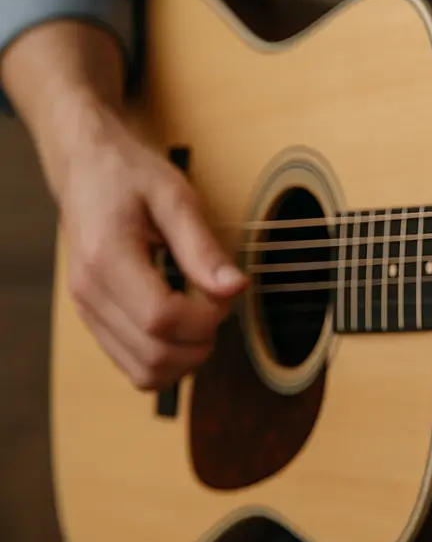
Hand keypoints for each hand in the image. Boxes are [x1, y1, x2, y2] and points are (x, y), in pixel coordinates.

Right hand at [54, 107, 246, 390]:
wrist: (86, 168)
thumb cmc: (129, 176)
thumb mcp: (175, 197)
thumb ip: (203, 248)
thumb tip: (235, 288)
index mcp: (106, 258)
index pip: (161, 319)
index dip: (206, 318)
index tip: (226, 293)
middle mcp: (89, 292)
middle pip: (154, 354)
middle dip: (202, 341)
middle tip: (218, 304)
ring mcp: (87, 310)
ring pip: (144, 372)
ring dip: (187, 357)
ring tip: (202, 316)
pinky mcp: (94, 319)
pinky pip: (133, 365)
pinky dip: (168, 358)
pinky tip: (184, 325)